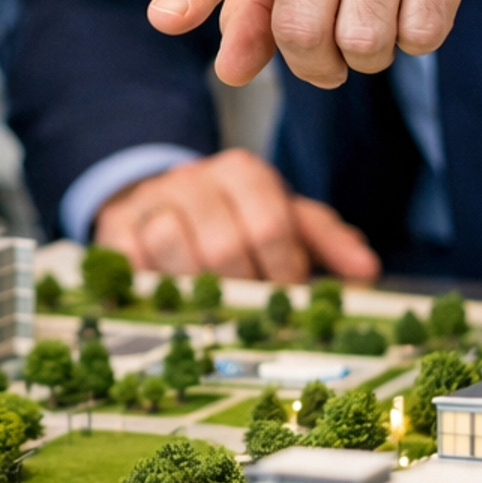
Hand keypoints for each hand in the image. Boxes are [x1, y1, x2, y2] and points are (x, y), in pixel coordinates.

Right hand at [94, 147, 379, 282]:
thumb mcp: (283, 219)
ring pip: (172, 245)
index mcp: (243, 172)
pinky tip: (169, 297)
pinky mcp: (116, 227)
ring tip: (211, 305)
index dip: (283, 273)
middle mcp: (195, 179)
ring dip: (195, 287)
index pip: (271, 226)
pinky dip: (150, 284)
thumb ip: (326, 241)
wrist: (158, 199)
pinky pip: (131, 260)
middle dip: (242, 289)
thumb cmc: (232, 218)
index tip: (287, 296)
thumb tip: (365, 272)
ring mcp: (151, 201)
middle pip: (224, 245)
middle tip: (250, 310)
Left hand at [147, 0, 481, 89]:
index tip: (165, 19)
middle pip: (302, 29)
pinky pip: (420, 33)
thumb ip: (254, 11)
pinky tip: (415, 2)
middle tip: (331, 48)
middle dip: (316, 63)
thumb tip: (229, 71)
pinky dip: (415, 41)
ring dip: (369, 57)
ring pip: (364, 41)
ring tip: (376, 17)